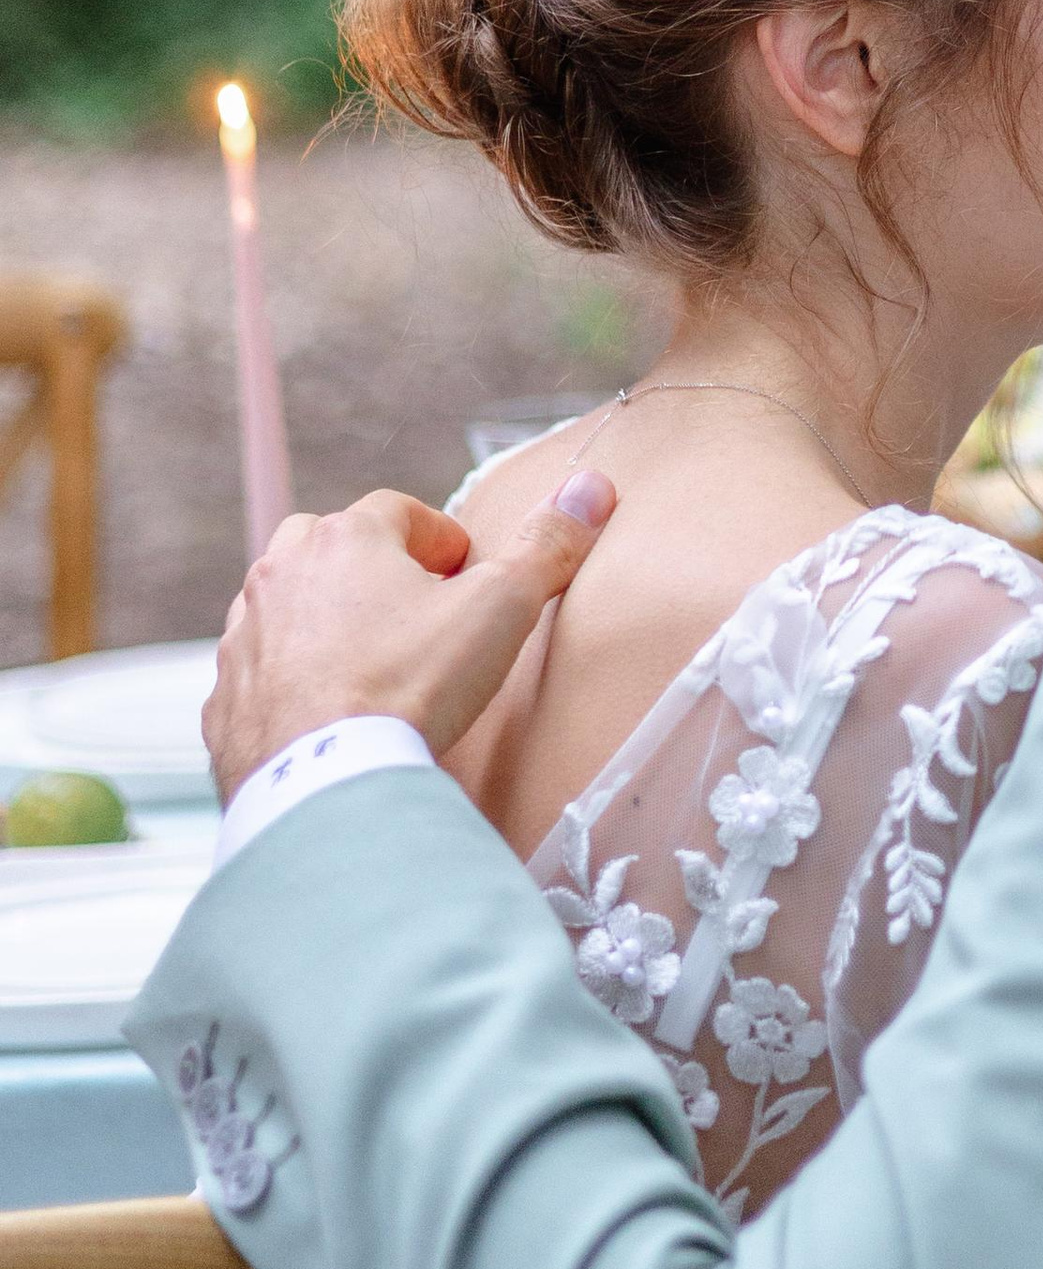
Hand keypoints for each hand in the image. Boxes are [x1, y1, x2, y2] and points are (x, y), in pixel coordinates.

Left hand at [204, 474, 616, 804]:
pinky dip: (289, 686)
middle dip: (370, 569)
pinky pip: (260, 678)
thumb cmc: (411, 687)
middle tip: (415, 614)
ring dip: (324, 624)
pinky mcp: (225, 703)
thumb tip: (592, 486)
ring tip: (371, 666)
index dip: (440, 540)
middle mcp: (281, 574)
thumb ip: (546, 545)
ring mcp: (245, 639)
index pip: (399, 512)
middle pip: (329, 546)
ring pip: (287, 610)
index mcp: (345, 538)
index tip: (466, 575)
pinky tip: (328, 718)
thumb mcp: (500, 608)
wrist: (324, 782)